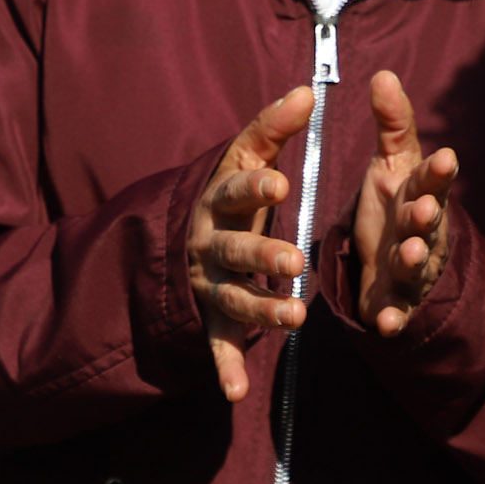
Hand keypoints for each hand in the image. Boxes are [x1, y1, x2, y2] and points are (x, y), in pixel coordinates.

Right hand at [188, 88, 314, 402]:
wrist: (179, 236)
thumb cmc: (227, 193)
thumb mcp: (244, 157)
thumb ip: (272, 128)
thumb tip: (305, 91)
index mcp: (219, 199)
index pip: (236, 190)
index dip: (256, 187)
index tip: (282, 183)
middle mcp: (209, 242)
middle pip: (235, 249)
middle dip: (263, 255)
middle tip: (295, 262)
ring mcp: (209, 282)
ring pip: (233, 299)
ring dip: (260, 310)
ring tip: (294, 318)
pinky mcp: (212, 316)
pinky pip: (218, 344)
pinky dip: (225, 368)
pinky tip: (235, 392)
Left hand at [352, 70, 458, 337]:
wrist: (396, 261)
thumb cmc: (396, 205)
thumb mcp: (392, 164)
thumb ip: (392, 124)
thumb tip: (382, 74)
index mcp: (419, 194)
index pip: (432, 180)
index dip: (438, 172)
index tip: (447, 157)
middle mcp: (420, 231)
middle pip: (425, 222)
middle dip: (425, 215)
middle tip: (422, 208)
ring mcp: (409, 268)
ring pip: (413, 263)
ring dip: (411, 259)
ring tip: (405, 252)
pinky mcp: (394, 300)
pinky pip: (395, 310)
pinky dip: (392, 317)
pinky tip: (385, 324)